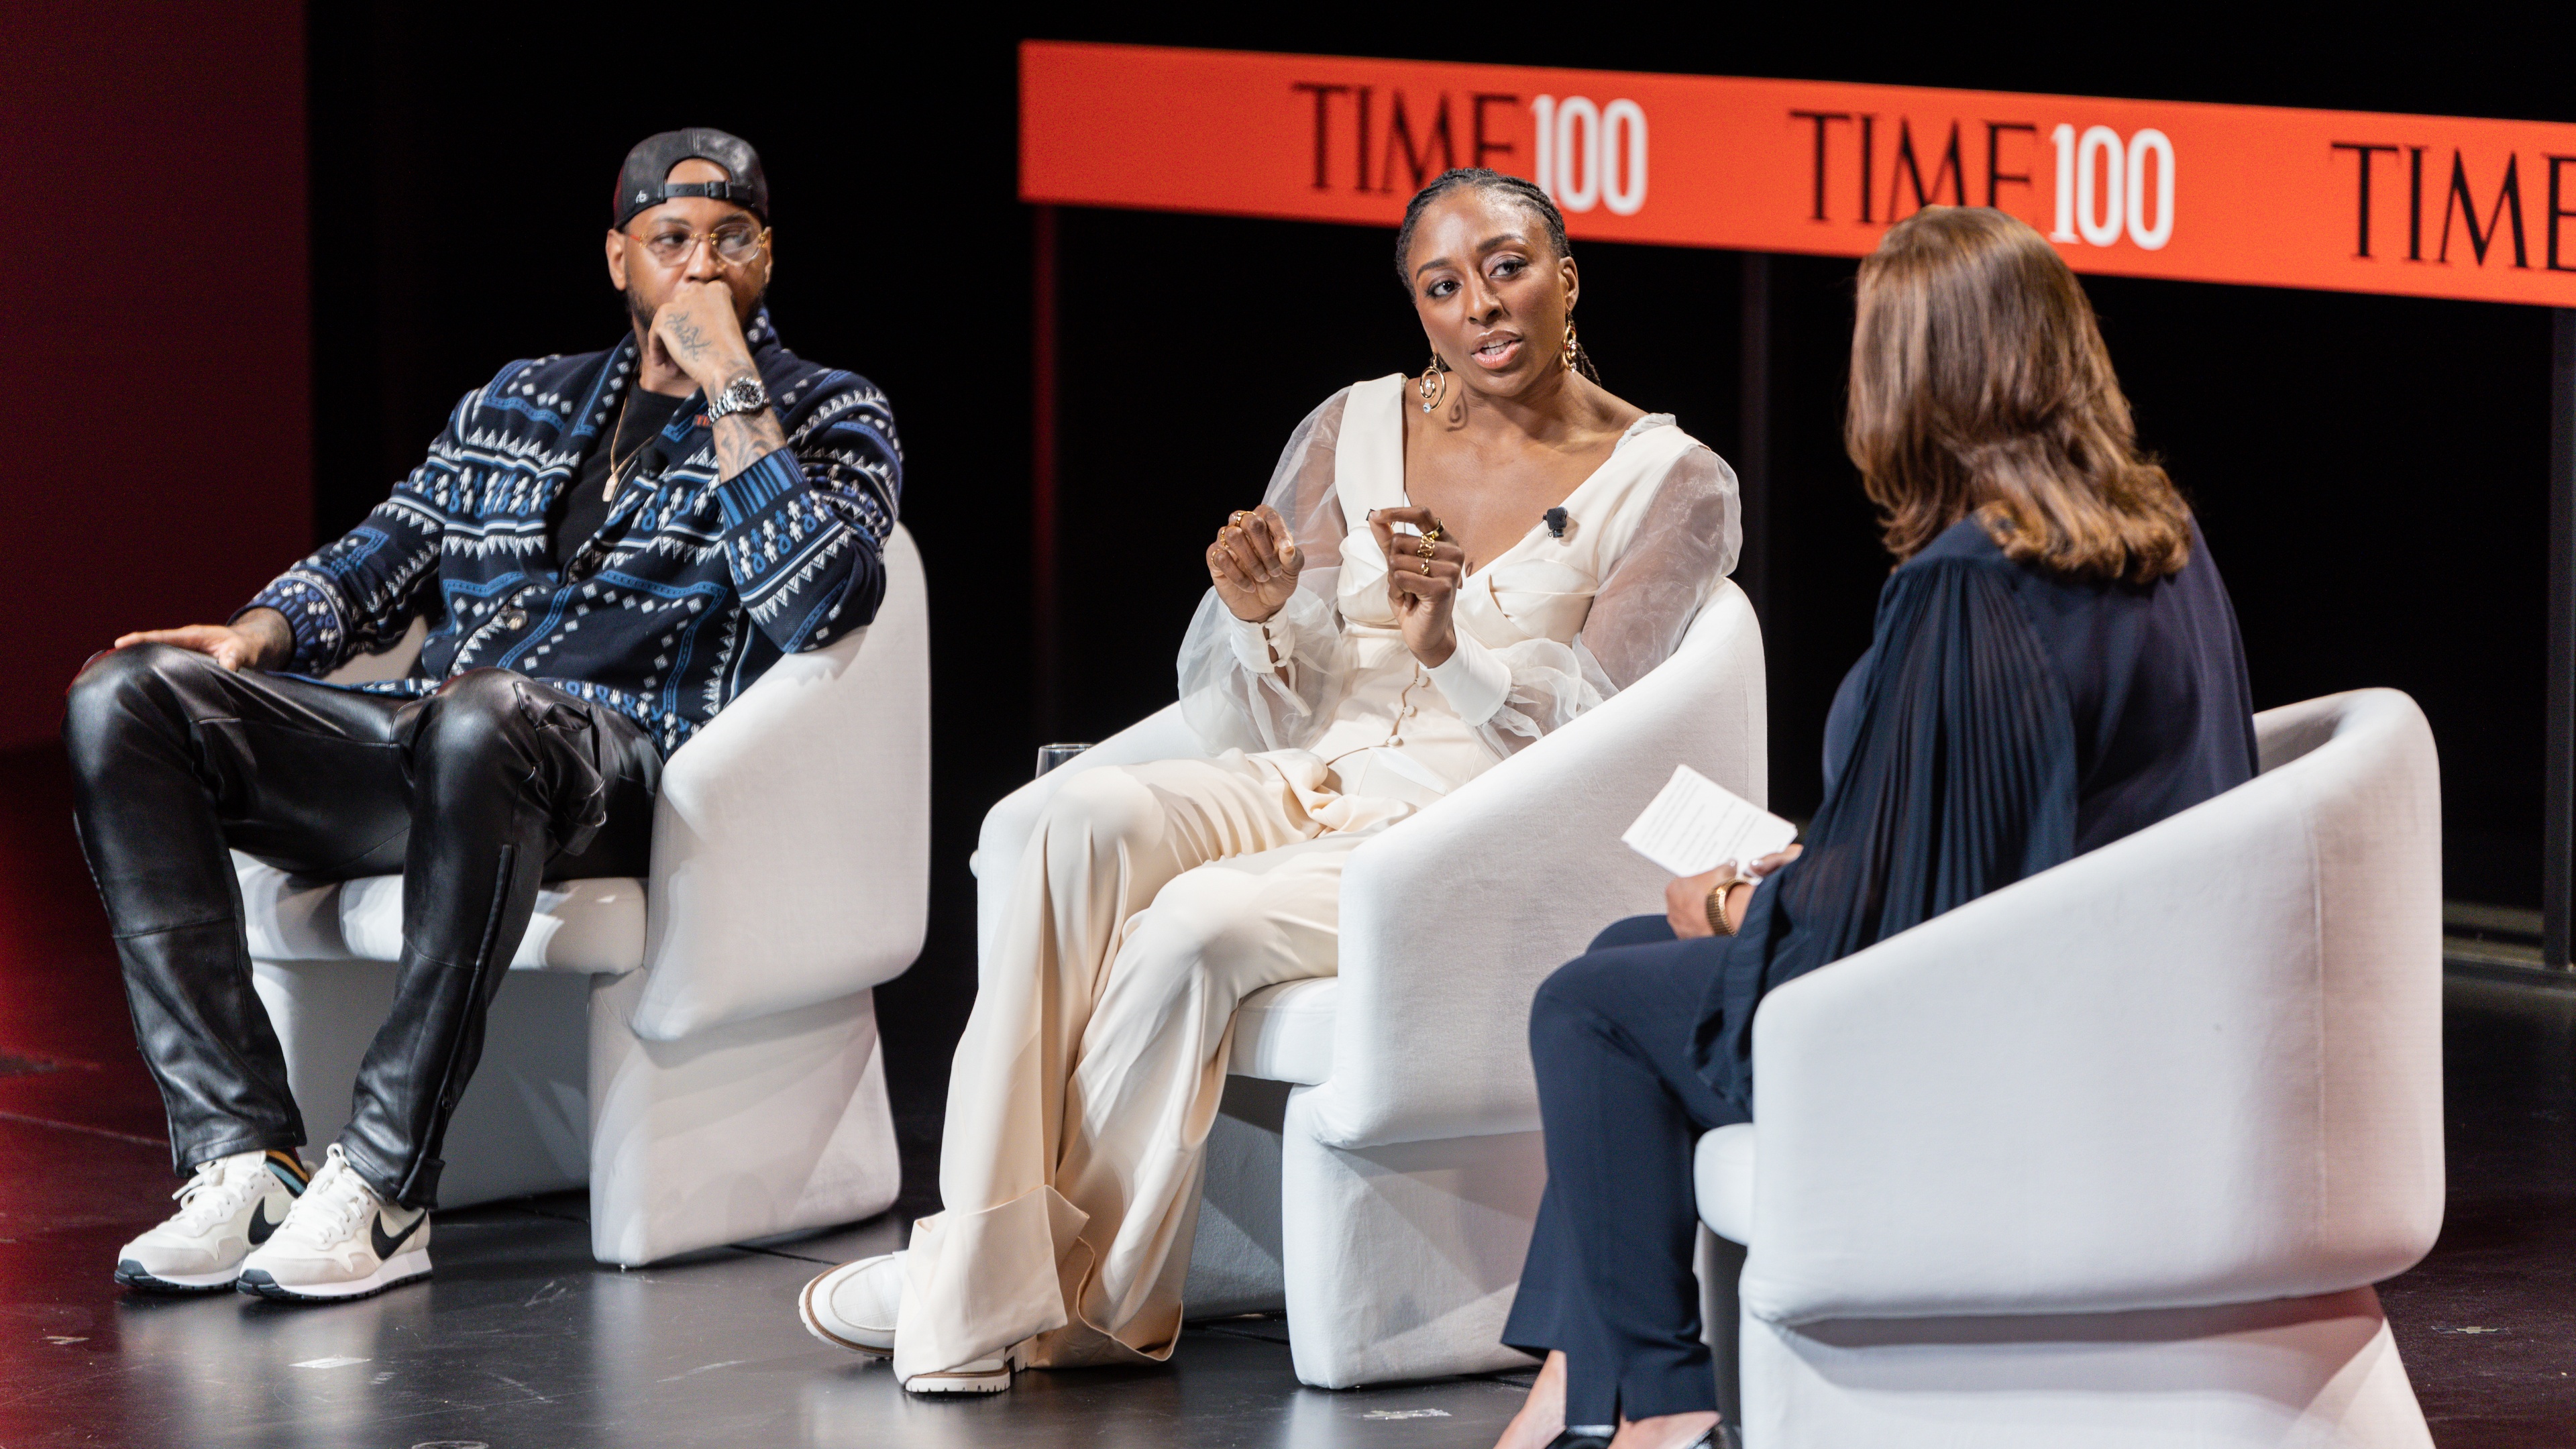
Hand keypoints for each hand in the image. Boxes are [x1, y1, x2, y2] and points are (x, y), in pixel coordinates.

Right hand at [109, 619, 279, 672]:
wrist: (251, 647)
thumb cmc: (246, 647)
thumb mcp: (243, 651)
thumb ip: (235, 657)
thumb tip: (228, 666)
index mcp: (193, 636)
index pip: (162, 636)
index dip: (141, 639)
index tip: (120, 643)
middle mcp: (184, 644)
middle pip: (152, 646)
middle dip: (131, 651)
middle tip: (105, 660)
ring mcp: (183, 655)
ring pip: (156, 657)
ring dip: (138, 663)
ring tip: (112, 673)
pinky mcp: (186, 665)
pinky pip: (166, 668)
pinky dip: (152, 672)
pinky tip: (138, 684)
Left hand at [648, 278, 754, 392]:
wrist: (726, 367)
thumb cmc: (729, 353)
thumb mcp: (725, 324)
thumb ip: (706, 314)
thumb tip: (686, 321)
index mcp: (716, 289)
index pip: (696, 301)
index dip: (692, 321)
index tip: (693, 339)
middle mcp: (698, 289)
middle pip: (679, 309)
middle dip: (678, 330)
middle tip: (682, 352)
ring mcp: (680, 301)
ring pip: (665, 322)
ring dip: (666, 341)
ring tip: (670, 363)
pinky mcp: (665, 316)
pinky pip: (654, 334)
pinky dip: (655, 349)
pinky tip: (659, 362)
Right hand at [1207, 504, 1301, 622]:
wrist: (1264, 605)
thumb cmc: (1278, 580)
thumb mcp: (1291, 570)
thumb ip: (1292, 557)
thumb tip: (1287, 547)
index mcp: (1263, 524)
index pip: (1267, 514)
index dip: (1278, 529)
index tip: (1287, 549)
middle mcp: (1242, 528)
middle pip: (1248, 520)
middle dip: (1264, 546)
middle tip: (1274, 568)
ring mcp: (1226, 543)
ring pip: (1232, 535)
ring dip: (1251, 560)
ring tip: (1263, 577)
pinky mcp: (1214, 559)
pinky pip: (1221, 558)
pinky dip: (1238, 575)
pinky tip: (1249, 586)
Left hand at [1367, 505, 1465, 666]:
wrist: (1425, 633)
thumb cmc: (1413, 598)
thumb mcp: (1397, 565)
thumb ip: (1388, 540)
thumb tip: (1373, 515)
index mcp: (1445, 541)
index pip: (1422, 514)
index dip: (1397, 512)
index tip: (1375, 515)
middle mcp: (1453, 552)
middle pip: (1400, 541)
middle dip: (1392, 564)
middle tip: (1407, 582)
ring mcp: (1451, 569)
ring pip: (1398, 561)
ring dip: (1395, 581)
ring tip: (1410, 593)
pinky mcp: (1443, 587)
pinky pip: (1401, 577)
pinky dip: (1397, 591)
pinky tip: (1410, 601)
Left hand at [1663, 846, 1800, 938]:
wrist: (1729, 916)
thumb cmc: (1720, 893)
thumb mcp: (1724, 871)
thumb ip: (1725, 867)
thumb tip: (1730, 865)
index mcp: (1674, 888)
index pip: (1684, 885)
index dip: (1698, 886)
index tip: (1707, 887)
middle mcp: (1672, 908)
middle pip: (1684, 903)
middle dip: (1696, 902)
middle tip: (1713, 900)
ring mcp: (1678, 926)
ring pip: (1687, 920)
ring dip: (1698, 918)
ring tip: (1716, 914)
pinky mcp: (1687, 939)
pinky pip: (1694, 933)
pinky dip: (1702, 930)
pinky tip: (1714, 926)